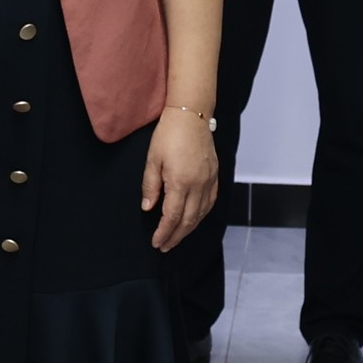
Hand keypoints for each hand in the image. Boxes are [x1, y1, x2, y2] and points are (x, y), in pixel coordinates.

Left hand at [144, 106, 220, 250]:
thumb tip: (148, 207)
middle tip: (165, 246)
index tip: (156, 242)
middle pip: (188, 220)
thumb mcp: (152, 159)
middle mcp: (198, 185)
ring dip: (189, 229)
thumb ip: (150, 186)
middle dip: (176, 236)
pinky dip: (201, 215)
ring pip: (201, 214)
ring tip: (177, 236)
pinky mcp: (214, 175)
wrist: (191, 115)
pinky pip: (210, 202)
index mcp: (181, 182)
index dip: (164, 232)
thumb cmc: (169, 134)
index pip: (172, 216)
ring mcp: (209, 181)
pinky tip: (194, 218)